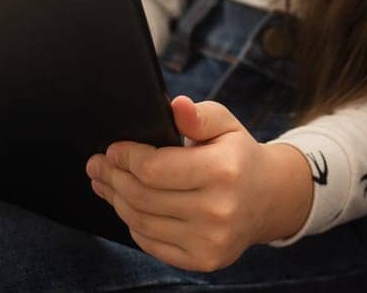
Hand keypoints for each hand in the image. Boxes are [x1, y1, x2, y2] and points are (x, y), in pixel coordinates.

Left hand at [85, 96, 312, 271]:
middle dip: (113, 178)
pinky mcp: (203, 261)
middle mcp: (219, 210)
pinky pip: (152, 244)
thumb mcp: (225, 124)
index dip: (126, 158)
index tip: (111, 149)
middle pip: (143, 196)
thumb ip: (197, 115)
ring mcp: (211, 241)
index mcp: (224, 170)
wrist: (269, 198)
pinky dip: (133, 224)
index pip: (155, 169)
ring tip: (105, 183)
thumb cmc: (239, 155)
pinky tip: (127, 207)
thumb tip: (176, 106)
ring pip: (142, 222)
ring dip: (117, 200)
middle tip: (96, 165)